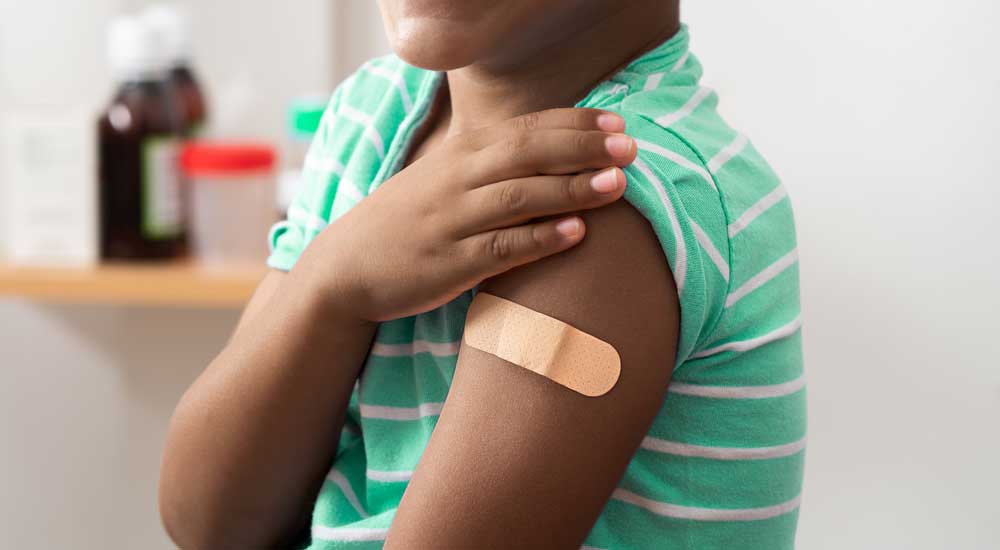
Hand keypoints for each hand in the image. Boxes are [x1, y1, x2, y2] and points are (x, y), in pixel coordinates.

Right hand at [298, 108, 636, 321]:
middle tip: (630, 149)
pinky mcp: (450, 264)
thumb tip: (549, 147)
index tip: (618, 124)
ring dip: (572, 189)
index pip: (525, 128)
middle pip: (527, 154)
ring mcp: (453, 222)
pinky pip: (502, 248)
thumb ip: (491, 162)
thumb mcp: (443, 178)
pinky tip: (577, 234)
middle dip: (582, 149)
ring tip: (617, 185)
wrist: (346, 267)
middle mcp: (457, 180)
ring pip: (519, 197)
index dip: (574, 124)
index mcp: (460, 155)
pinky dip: (541, 239)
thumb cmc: (407, 221)